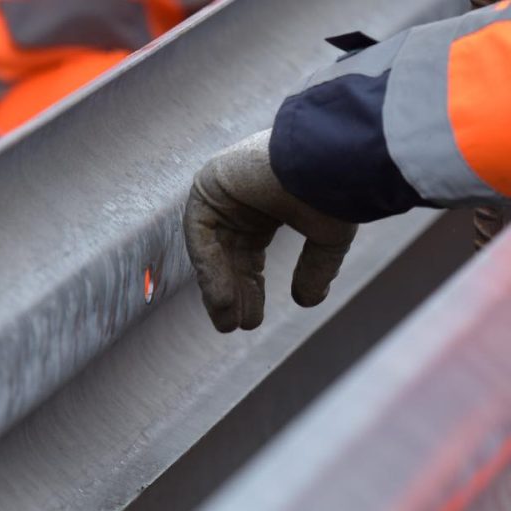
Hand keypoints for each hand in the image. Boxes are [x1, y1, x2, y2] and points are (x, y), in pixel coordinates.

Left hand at [183, 130, 358, 331]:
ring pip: (211, 249)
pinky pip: (200, 236)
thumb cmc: (338, 188)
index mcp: (267, 205)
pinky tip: (222, 300)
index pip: (247, 253)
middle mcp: (241, 198)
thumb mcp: (328, 238)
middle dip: (233, 292)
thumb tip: (308, 302)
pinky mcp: (208, 184)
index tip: (250, 319)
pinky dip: (210, 269)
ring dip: (219, 287)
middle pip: (227, 254)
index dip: (249, 287)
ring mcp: (222, 189)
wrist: (336, 157)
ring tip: (228, 322)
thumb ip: (314, 269)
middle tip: (235, 326)